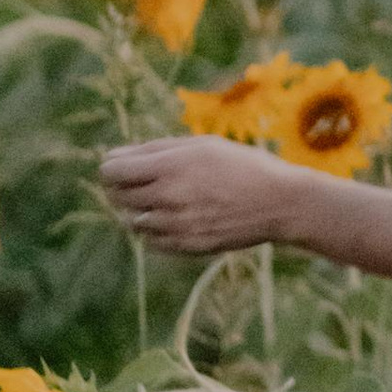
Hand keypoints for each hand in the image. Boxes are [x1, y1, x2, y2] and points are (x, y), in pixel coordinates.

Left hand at [102, 137, 299, 256]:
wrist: (280, 202)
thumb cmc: (241, 165)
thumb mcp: (201, 145)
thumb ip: (156, 149)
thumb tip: (116, 156)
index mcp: (170, 166)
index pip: (112, 171)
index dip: (112, 167)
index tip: (121, 167)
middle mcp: (168, 196)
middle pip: (117, 196)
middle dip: (124, 187)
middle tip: (147, 181)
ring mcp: (175, 225)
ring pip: (132, 221)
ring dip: (142, 210)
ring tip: (170, 200)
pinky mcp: (185, 246)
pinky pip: (150, 241)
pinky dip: (156, 230)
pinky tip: (180, 218)